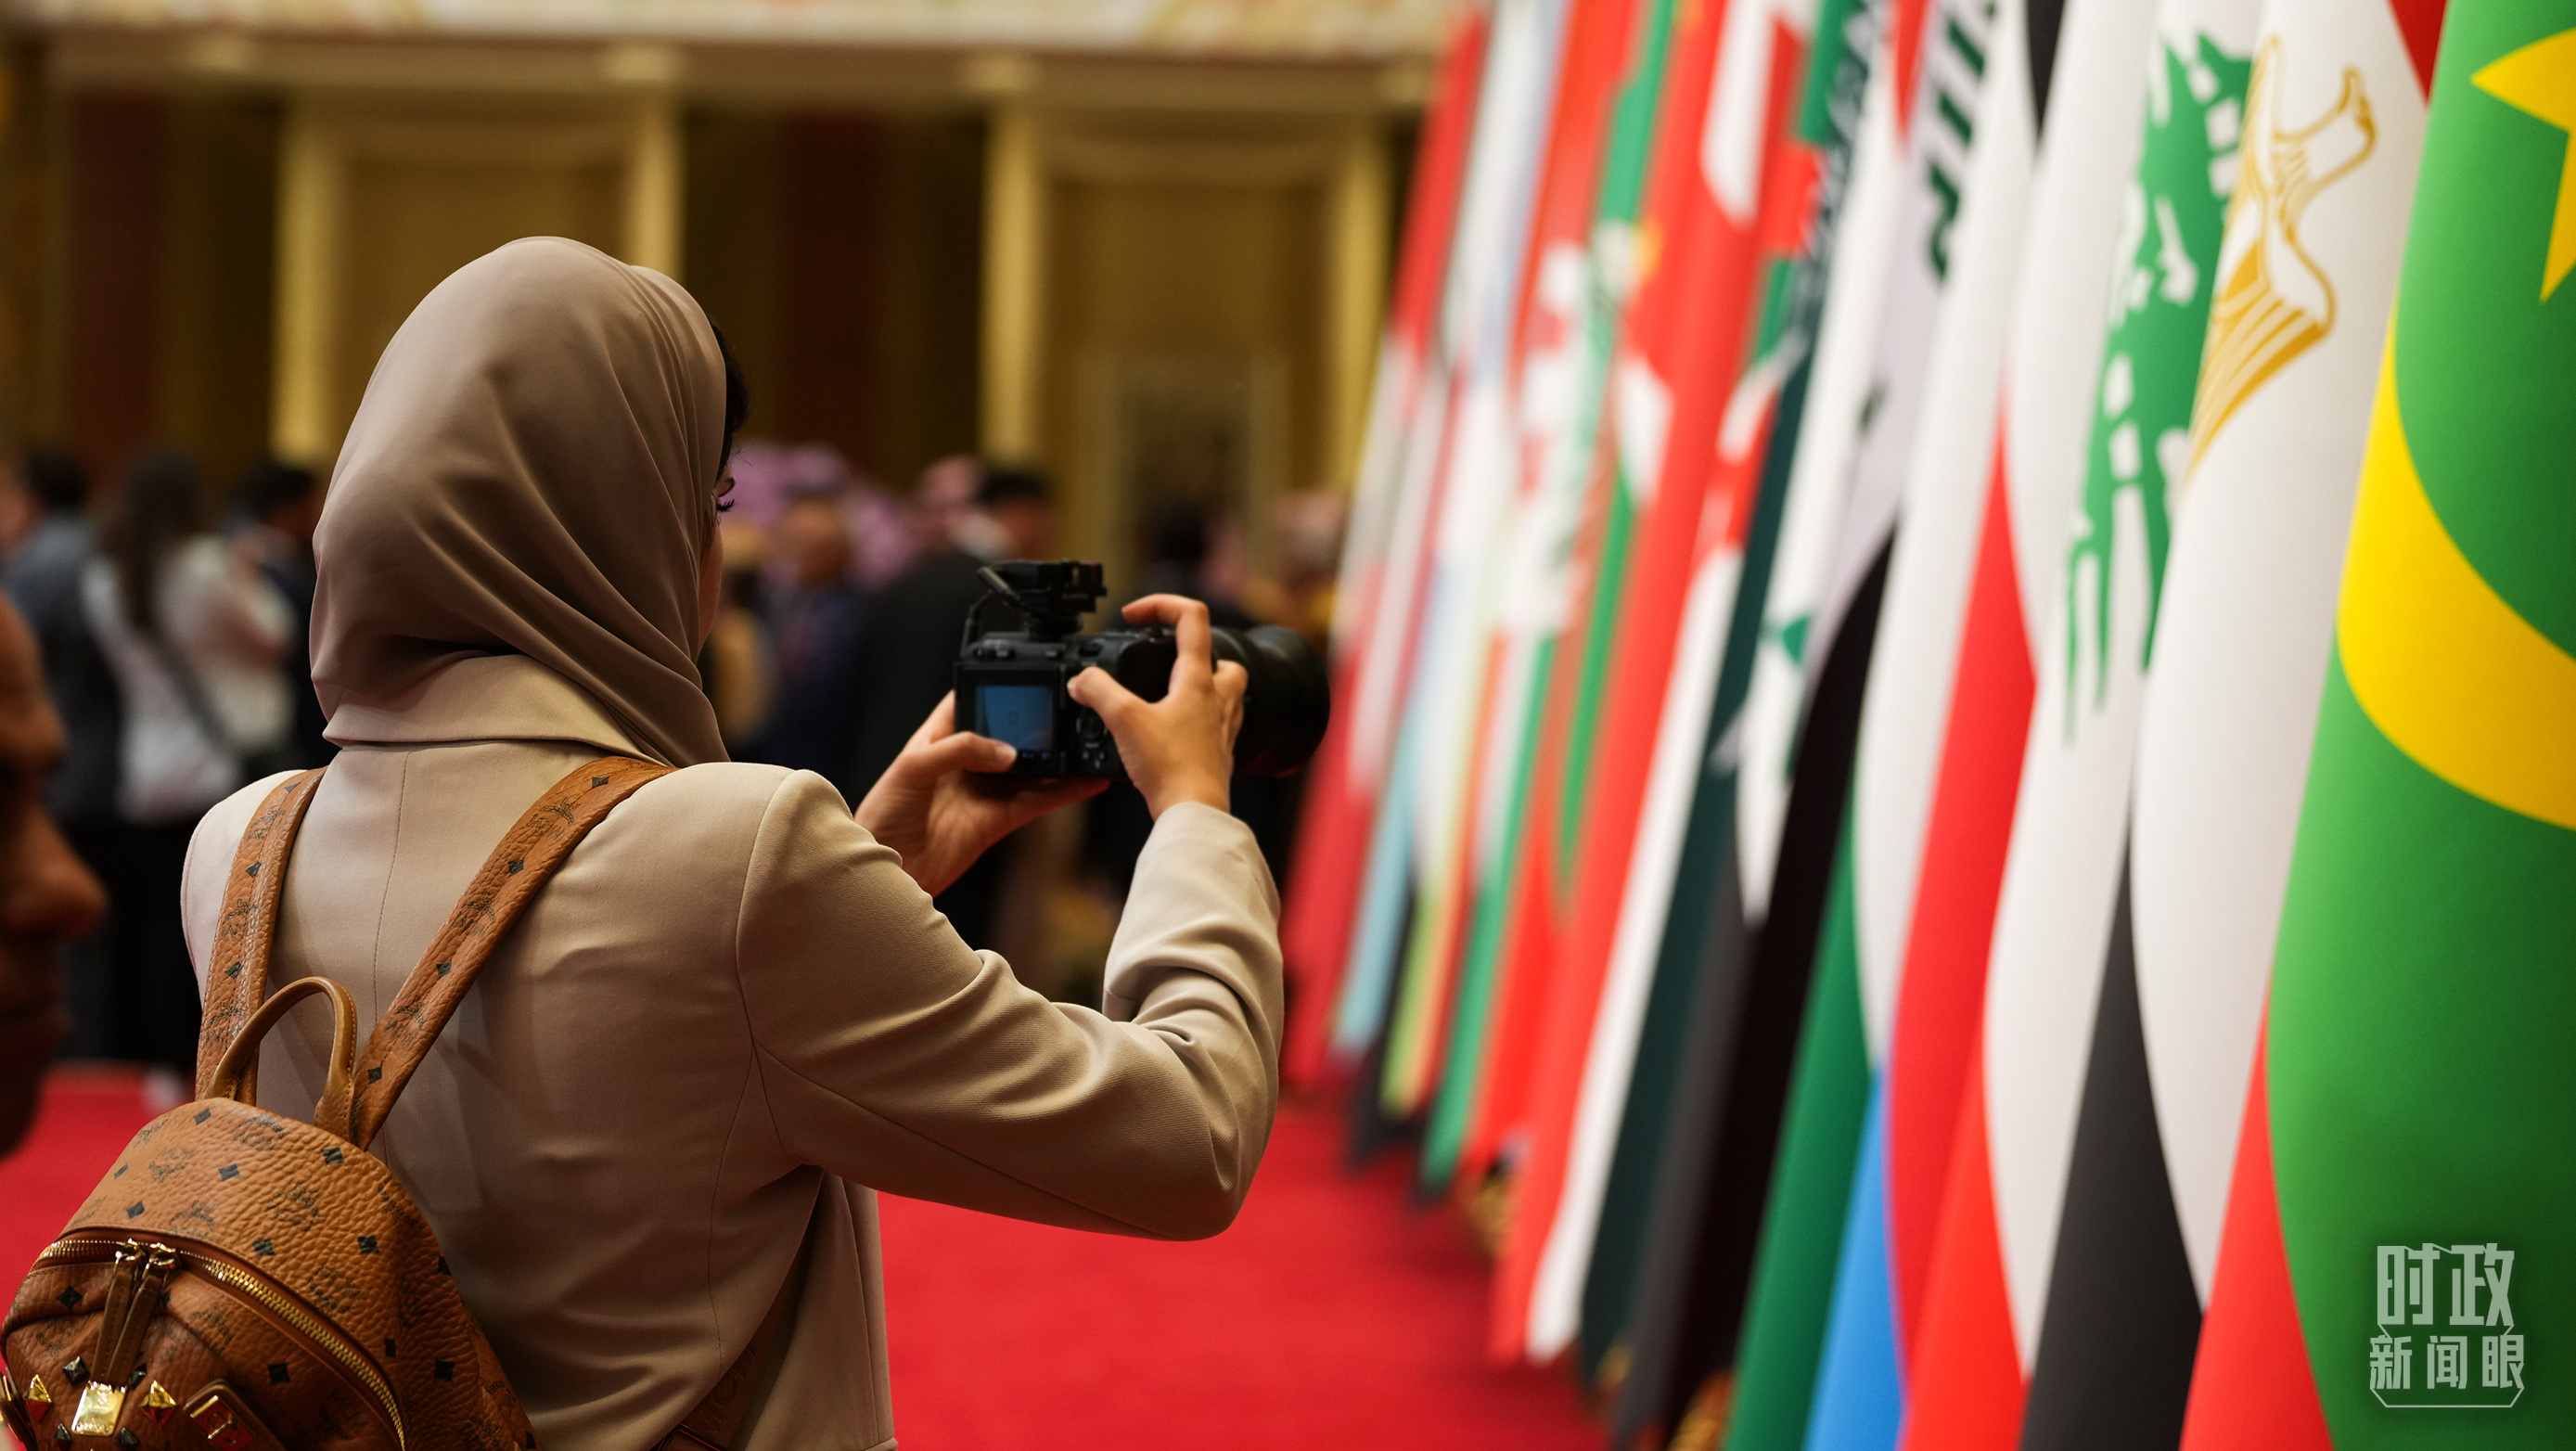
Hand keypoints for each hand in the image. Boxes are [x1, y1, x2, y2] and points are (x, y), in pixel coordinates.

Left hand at [855, 693, 1103, 895]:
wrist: (884, 870)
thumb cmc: (882, 815)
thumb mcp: (912, 767)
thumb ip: (959, 750)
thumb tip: (1007, 751)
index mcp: (939, 738)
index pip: (973, 703)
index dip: (996, 690)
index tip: (1024, 679)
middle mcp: (966, 763)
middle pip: (1009, 734)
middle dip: (1035, 723)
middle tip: (1064, 711)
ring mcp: (984, 791)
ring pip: (1030, 769)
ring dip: (1057, 759)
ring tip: (1085, 743)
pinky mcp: (998, 821)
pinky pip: (1037, 801)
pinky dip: (1063, 793)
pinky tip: (1085, 781)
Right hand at [1067, 594, 1246, 817]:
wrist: (1194, 813)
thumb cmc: (1172, 768)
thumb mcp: (1124, 720)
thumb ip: (1098, 691)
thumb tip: (1082, 681)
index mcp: (1198, 680)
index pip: (1193, 617)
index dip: (1161, 604)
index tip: (1134, 616)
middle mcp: (1218, 699)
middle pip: (1221, 656)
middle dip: (1193, 650)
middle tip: (1164, 660)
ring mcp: (1222, 727)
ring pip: (1226, 690)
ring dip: (1202, 684)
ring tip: (1170, 693)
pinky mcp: (1218, 754)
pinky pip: (1217, 725)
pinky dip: (1198, 721)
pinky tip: (1175, 732)